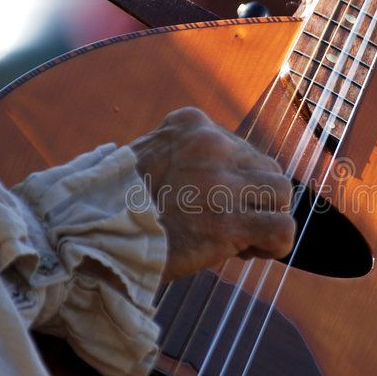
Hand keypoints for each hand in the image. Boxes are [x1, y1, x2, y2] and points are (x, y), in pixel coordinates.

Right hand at [131, 108, 294, 281]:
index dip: (236, 182)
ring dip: (267, 217)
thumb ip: (190, 158)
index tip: (211, 203)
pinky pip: (283, 227)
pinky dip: (276, 243)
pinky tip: (251, 251)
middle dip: (255, 200)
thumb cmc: (119, 206)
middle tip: (228, 225)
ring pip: (282, 192)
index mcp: (192, 124)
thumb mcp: (153, 157)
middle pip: (268, 168)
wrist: (93, 236)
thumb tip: (232, 181)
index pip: (243, 148)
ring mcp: (222, 181)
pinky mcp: (228, 221)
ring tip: (239, 239)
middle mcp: (212, 144)